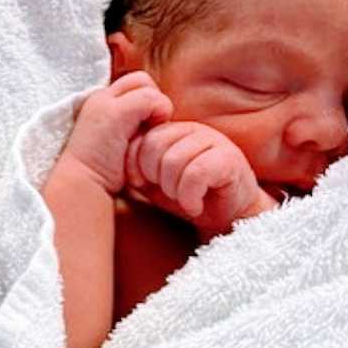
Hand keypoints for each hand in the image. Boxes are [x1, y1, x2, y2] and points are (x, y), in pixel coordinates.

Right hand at [59, 72, 173, 192]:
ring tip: (146, 136)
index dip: (145, 104)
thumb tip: (161, 120)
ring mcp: (104, 102)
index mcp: (99, 103)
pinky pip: (151, 98)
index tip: (142, 131)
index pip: (132, 85)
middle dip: (151, 101)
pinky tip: (148, 137)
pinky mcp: (113, 112)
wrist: (82, 186)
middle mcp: (99, 97)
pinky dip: (158, 114)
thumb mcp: (120, 142)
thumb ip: (133, 126)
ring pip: (146, 85)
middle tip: (148, 130)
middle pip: (140, 80)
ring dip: (156, 109)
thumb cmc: (104, 173)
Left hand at [125, 120, 276, 236]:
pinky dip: (189, 196)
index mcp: (172, 131)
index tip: (142, 184)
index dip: (134, 165)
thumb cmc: (188, 196)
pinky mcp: (230, 158)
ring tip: (183, 199)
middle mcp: (192, 130)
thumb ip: (136, 168)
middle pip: (154, 146)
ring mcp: (213, 141)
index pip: (140, 139)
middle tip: (168, 193)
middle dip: (155, 178)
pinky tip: (194, 205)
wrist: (228, 217)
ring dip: (173, 189)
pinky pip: (196, 173)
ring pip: (174, 160)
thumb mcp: (154, 182)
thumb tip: (118, 163)